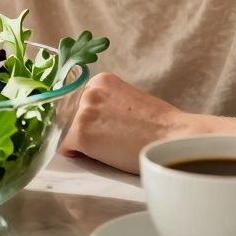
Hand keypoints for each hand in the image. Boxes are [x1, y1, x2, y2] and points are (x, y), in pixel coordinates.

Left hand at [59, 72, 188, 173]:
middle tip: (102, 141)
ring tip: (104, 148)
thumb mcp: (129, 102)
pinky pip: (63, 145)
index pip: (77, 99)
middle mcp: (89, 90)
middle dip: (79, 128)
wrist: (173, 137)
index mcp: (102, 80)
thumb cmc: (159, 126)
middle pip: (68, 113)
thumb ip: (108, 104)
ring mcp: (83, 110)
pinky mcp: (81, 132)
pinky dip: (75, 153)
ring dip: (78, 141)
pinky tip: (97, 155)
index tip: (97, 128)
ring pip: (64, 128)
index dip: (85, 117)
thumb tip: (96, 119)